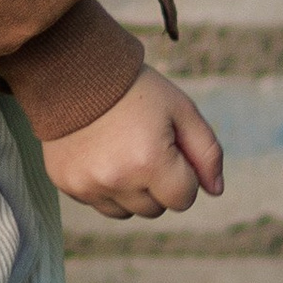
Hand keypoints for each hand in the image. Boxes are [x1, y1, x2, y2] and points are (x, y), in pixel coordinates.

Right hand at [42, 69, 225, 220]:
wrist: (74, 70)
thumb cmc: (135, 88)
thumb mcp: (180, 109)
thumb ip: (206, 152)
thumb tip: (215, 191)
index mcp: (149, 161)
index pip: (184, 199)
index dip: (184, 173)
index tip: (170, 146)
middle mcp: (116, 180)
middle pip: (156, 209)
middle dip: (158, 183)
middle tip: (144, 144)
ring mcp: (87, 185)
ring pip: (128, 211)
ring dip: (132, 190)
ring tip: (122, 150)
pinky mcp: (66, 184)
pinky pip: (99, 203)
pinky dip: (106, 187)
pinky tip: (102, 154)